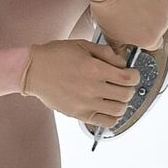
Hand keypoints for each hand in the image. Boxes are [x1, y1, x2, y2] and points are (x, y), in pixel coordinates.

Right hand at [18, 39, 140, 125]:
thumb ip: (106, 52)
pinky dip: (112, 117)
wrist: (32, 71)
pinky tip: (108, 108)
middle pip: (127, 94)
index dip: (135, 75)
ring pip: (119, 110)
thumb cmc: (55, 55)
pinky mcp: (79, 114)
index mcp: (95, 69)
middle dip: (129, 88)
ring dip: (122, 103)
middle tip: (123, 84)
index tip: (131, 74)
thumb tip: (123, 62)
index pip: (129, 78)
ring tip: (116, 97)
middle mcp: (93, 88)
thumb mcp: (82, 45)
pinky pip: (105, 122)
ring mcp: (86, 103)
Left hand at [88, 0, 167, 51]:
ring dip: (156, 7)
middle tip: (136, 12)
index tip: (140, 28)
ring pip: (165, 11)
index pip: (154, 43)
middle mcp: (162, 27)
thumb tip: (121, 53)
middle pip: (161, 26)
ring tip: (139, 1)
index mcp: (150, 40)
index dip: (145, 34)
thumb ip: (120, 48)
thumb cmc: (108, 8)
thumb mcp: (109, 35)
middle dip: (150, 20)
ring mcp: (167, 9)